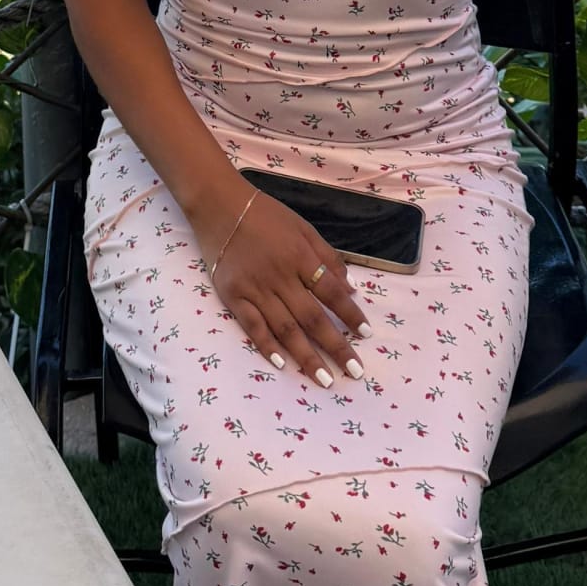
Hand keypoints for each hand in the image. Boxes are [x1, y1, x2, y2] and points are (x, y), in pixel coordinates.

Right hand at [202, 191, 370, 387]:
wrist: (219, 206)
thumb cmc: (266, 216)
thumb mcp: (303, 228)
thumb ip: (327, 257)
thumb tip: (350, 288)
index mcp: (300, 257)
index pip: (331, 292)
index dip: (350, 314)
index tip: (366, 335)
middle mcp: (280, 276)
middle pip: (312, 317)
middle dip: (335, 346)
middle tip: (354, 371)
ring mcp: (255, 288)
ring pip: (285, 328)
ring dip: (307, 356)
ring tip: (325, 379)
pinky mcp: (232, 296)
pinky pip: (252, 326)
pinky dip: (267, 346)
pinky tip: (283, 364)